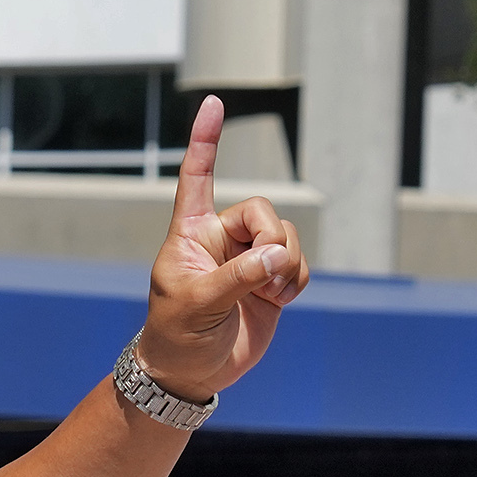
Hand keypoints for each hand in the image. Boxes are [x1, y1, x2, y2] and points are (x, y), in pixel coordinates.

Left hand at [136, 96, 298, 400]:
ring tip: (269, 295)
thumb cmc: (178, 336)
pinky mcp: (271, 281)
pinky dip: (297, 281)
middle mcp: (221, 238)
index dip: (206, 140)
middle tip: (265, 274)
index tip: (214, 102)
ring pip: (286, 237)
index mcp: (190, 233)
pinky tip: (279, 300)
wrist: (193, 374)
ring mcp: (248, 259)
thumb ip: (238, 277)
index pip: (197, 177)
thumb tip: (276, 256)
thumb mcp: (198, 305)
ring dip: (287, 265)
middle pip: (262, 211)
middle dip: (272, 240)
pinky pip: (298, 263)